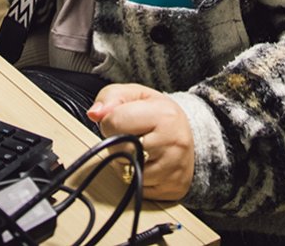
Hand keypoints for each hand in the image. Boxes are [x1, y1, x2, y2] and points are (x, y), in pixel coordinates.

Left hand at [87, 84, 194, 200]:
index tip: (120, 121)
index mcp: (164, 114)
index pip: (115, 122)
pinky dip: (137, 178)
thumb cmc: (158, 114)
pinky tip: (149, 164)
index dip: (109, 122)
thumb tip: (94, 113)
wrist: (190, 137)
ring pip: (127, 172)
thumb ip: (110, 98)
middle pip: (120, 149)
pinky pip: (138, 188)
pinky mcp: (173, 188)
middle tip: (131, 136)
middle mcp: (173, 142)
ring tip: (140, 150)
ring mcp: (174, 168)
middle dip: (116, 143)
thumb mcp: (136, 95)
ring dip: (125, 163)